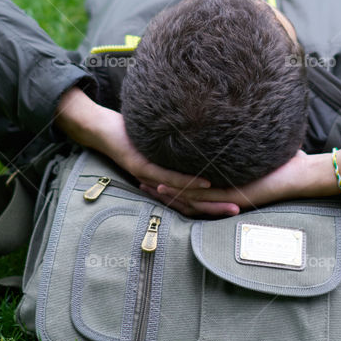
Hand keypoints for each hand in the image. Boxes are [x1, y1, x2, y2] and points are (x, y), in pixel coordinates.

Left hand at [55, 87, 238, 216]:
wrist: (98, 129)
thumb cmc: (131, 134)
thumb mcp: (159, 144)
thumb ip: (177, 150)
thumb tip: (202, 146)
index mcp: (162, 182)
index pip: (193, 199)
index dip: (216, 204)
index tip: (241, 205)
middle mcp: (157, 185)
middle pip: (191, 204)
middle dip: (218, 209)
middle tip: (242, 211)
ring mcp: (150, 178)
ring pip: (183, 195)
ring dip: (209, 201)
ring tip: (232, 203)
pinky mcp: (143, 166)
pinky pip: (168, 176)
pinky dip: (188, 182)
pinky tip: (206, 183)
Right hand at [140, 149, 322, 218]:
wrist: (303, 174)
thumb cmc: (286, 164)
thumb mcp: (262, 153)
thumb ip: (249, 145)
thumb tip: (245, 126)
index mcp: (229, 191)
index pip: (193, 192)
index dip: (171, 187)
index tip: (151, 178)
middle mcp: (225, 198)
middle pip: (185, 200)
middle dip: (160, 192)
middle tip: (138, 183)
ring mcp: (228, 199)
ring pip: (188, 200)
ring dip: (165, 193)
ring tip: (143, 183)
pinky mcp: (233, 195)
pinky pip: (201, 196)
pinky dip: (181, 190)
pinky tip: (162, 184)